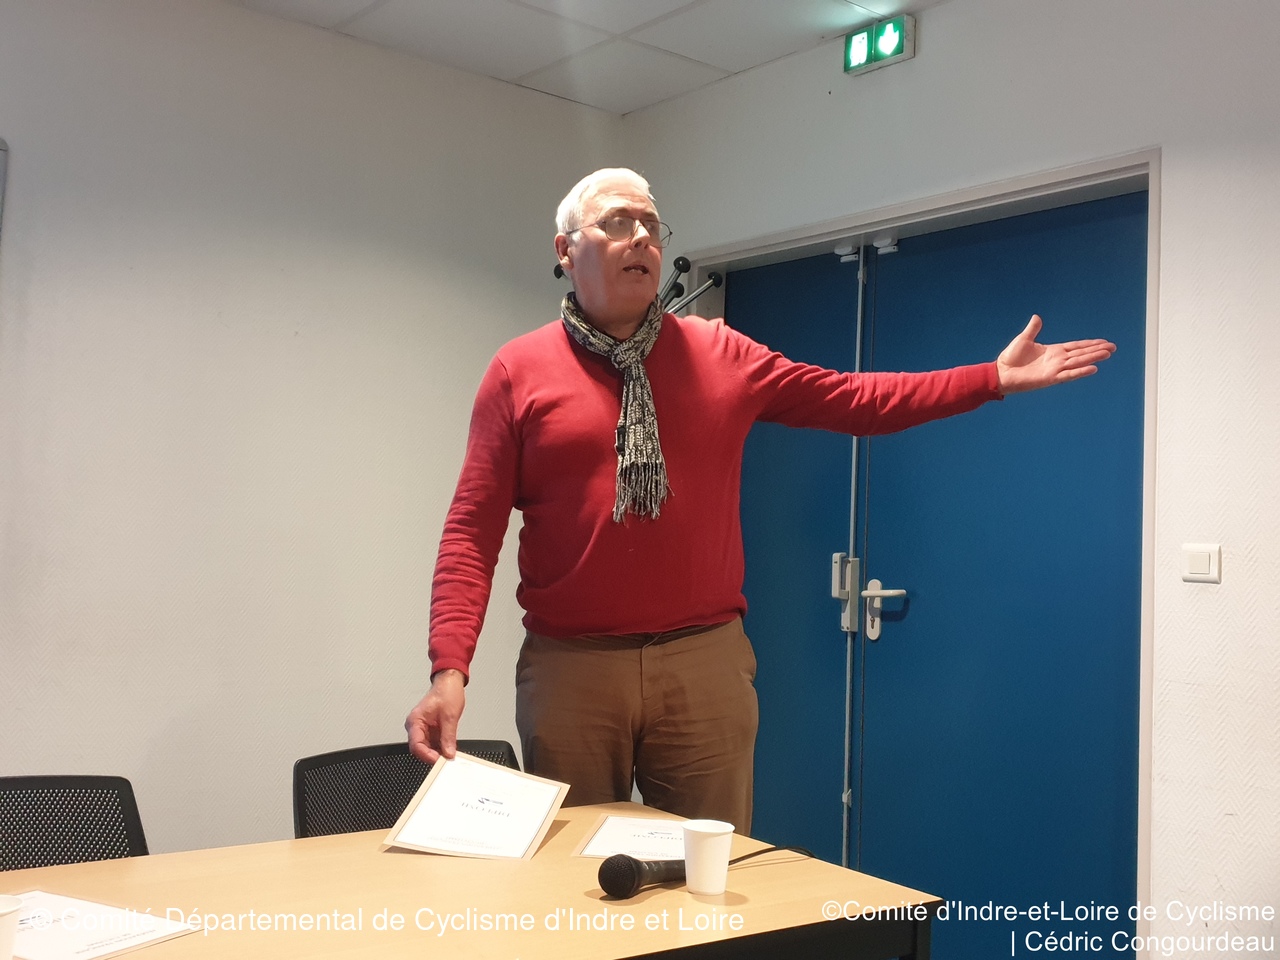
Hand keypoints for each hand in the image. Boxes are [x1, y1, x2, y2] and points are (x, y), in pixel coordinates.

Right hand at [406, 669, 465, 763]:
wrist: (450, 683)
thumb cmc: (446, 693)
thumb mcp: (449, 716)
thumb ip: (448, 737)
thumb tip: (448, 753)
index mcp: (415, 721)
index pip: (416, 745)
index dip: (426, 755)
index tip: (439, 760)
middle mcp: (416, 726)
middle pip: (420, 749)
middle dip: (432, 756)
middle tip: (446, 760)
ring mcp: (423, 729)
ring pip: (427, 748)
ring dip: (437, 753)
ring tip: (449, 755)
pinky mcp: (431, 730)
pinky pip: (434, 744)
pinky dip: (441, 748)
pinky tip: (449, 750)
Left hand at [995, 315, 1115, 394]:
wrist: (1002, 372)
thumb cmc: (1011, 358)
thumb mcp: (1023, 339)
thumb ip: (1033, 329)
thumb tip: (1037, 317)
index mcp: (1054, 351)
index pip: (1076, 347)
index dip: (1090, 344)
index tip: (1103, 342)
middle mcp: (1057, 360)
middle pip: (1082, 353)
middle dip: (1097, 350)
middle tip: (1113, 347)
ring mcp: (1055, 369)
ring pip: (1079, 362)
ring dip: (1093, 358)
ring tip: (1108, 353)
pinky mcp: (1050, 378)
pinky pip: (1069, 374)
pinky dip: (1081, 371)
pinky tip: (1093, 368)